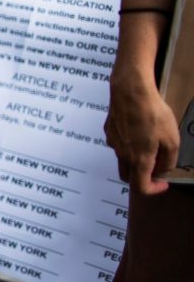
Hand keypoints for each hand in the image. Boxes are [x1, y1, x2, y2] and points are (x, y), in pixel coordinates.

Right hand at [104, 70, 178, 195]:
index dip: (154, 190)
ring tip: (149, 142)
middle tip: (156, 165)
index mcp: (139, 160)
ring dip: (135, 159)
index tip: (163, 183)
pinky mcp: (108, 130)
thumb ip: (168, 161)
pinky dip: (128, 144)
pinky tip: (137, 129)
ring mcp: (113, 143)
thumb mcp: (172, 140)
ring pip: (123, 159)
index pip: (141, 188)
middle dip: (141, 177)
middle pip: (128, 176)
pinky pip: (118, 143)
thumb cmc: (153, 115)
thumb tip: (162, 171)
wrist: (130, 91)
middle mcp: (123, 155)